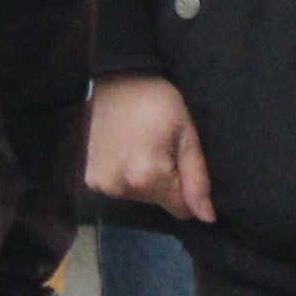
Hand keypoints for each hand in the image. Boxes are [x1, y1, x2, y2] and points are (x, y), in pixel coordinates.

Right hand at [87, 76, 215, 221]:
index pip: (181, 209)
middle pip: (158, 203)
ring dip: (143, 178)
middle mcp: (120, 188)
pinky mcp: (88, 178)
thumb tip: (207, 217)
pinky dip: (124, 174)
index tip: (181, 161)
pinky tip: (123, 149)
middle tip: (159, 146)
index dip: (187, 189)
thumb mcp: (187, 133)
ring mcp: (100, 184)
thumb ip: (198, 178)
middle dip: (165, 181)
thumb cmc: (156, 100)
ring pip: (138, 196)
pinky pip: (118, 187)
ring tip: (140, 145)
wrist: (113, 77)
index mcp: (148, 177)